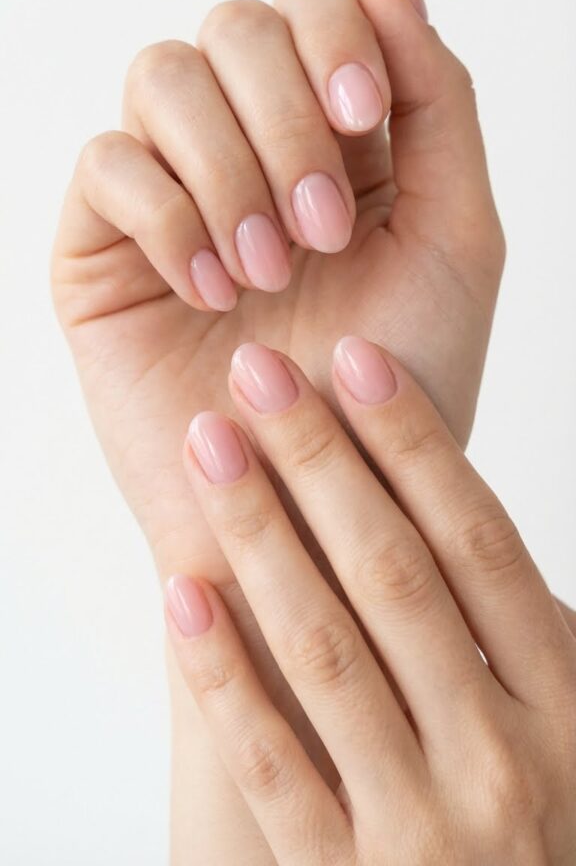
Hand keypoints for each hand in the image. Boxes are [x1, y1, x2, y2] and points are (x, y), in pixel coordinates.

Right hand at [51, 0, 503, 597]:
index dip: (336, 35)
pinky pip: (107, 165)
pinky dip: (166, 216)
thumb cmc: (398, 389)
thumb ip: (437, 100)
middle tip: (321, 232)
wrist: (322, 513)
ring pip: (163, 76)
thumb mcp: (455, 237)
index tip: (368, 117)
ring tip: (267, 271)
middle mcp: (251, 148)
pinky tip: (211, 293)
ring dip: (226, 166)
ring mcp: (172, 191)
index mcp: (336, 136)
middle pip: (235, 27)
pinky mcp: (104, 246)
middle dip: (285, 118)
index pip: (314, 5)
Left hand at [167, 337, 575, 865]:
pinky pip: (270, 766)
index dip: (415, 442)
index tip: (357, 361)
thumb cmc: (544, 828)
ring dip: (260, 535)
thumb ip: (527, 635)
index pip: (479, 542)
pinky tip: (182, 592)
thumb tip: (462, 516)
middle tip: (260, 375)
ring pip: (325, 653)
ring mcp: (421, 828)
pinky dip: (220, 674)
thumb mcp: (574, 728)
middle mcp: (501, 756)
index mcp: (568, 702)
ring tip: (211, 448)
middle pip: (396, 576)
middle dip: (320, 460)